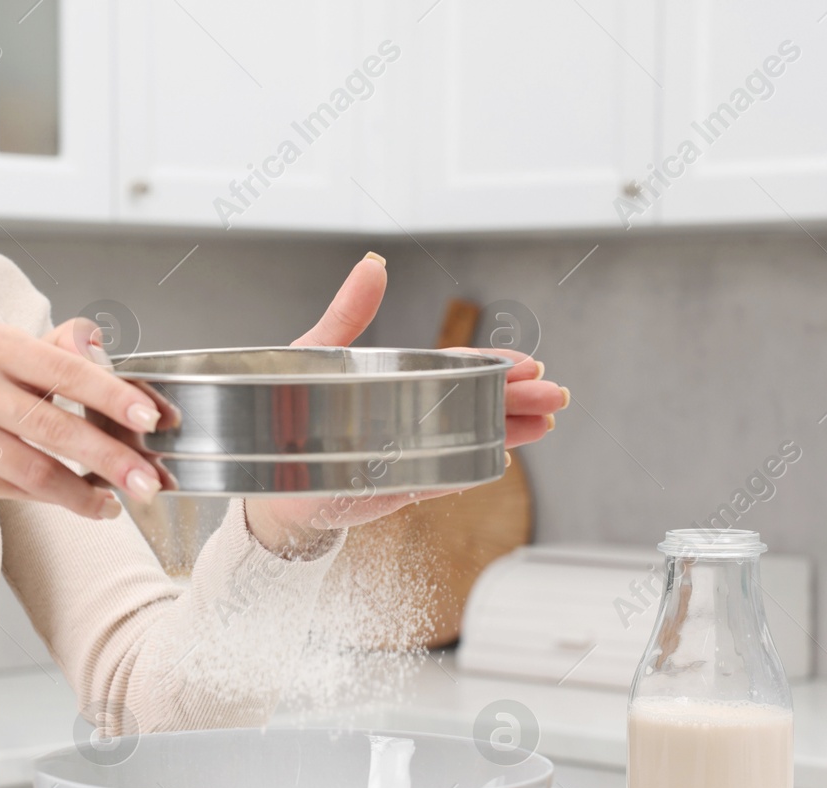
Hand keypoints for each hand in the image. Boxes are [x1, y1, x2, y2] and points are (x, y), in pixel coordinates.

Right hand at [0, 321, 172, 519]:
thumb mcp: (9, 354)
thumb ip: (60, 350)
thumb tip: (103, 347)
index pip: (65, 370)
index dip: (111, 396)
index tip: (150, 418)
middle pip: (54, 427)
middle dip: (110, 458)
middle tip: (148, 480)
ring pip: (35, 470)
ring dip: (84, 492)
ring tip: (120, 501)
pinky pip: (15, 491)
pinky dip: (57, 501)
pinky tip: (86, 502)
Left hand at [244, 254, 568, 555]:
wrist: (271, 470)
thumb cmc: (288, 405)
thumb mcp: (317, 352)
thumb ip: (347, 314)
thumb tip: (374, 264)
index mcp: (402, 377)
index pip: (459, 367)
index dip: (495, 366)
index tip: (529, 363)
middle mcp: (413, 411)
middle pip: (477, 400)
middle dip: (518, 397)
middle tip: (555, 394)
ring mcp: (413, 448)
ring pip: (472, 437)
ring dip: (510, 429)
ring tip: (544, 424)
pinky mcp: (402, 484)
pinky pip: (444, 476)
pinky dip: (472, 467)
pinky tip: (501, 458)